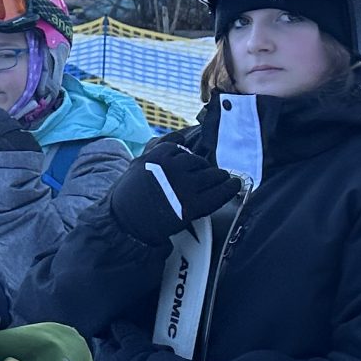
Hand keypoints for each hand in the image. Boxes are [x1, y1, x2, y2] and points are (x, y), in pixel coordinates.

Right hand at [108, 139, 240, 245]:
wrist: (127, 223)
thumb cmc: (130, 195)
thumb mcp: (137, 164)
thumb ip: (158, 149)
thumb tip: (181, 137)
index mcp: (158, 157)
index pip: (180, 148)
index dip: (187, 156)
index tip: (191, 163)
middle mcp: (173, 169)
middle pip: (199, 161)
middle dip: (203, 167)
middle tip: (207, 174)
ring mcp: (184, 187)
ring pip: (212, 174)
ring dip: (219, 176)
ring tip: (223, 178)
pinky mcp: (193, 205)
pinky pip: (219, 193)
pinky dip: (229, 188)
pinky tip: (233, 185)